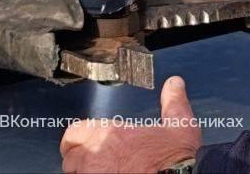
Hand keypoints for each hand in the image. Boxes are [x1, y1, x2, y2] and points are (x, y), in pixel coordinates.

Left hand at [61, 76, 200, 172]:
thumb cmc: (175, 157)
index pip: (74, 133)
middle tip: (94, 164)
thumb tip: (174, 84)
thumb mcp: (179, 123)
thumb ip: (172, 102)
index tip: (81, 145)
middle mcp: (97, 154)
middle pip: (70, 159)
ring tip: (101, 173)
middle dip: (80, 162)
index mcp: (111, 133)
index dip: (77, 140)